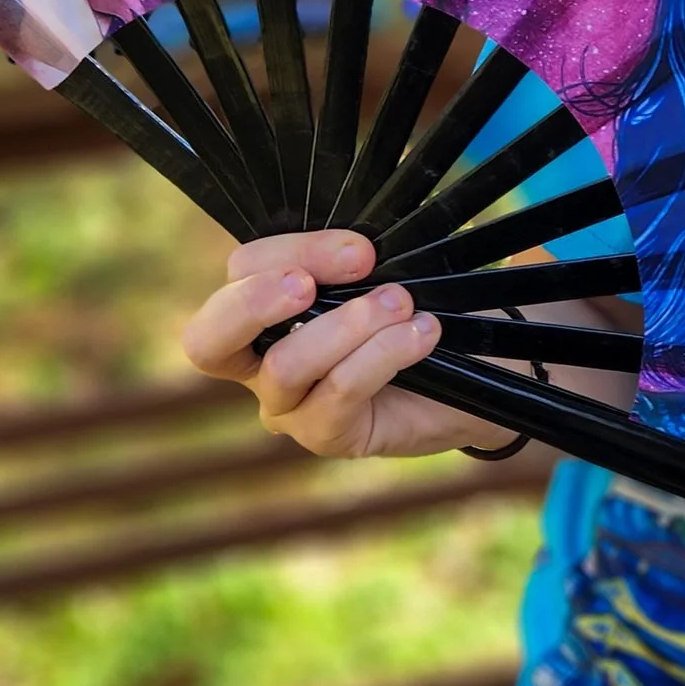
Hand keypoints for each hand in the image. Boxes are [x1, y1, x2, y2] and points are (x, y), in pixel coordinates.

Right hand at [181, 229, 488, 460]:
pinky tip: (420, 335)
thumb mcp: (381, 271)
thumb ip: (349, 257)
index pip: (241, 272)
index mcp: (263, 305)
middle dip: (252, 304)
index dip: (292, 252)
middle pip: (206, 341)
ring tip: (399, 305)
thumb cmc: (417, 306)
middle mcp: (259, 361)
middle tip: (306, 286)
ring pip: (284, 367)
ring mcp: (288, 405)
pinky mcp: (326, 436)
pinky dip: (380, 356)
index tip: (358, 250)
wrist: (477, 366)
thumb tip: (351, 249)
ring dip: (346, 326)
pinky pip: (336, 394)